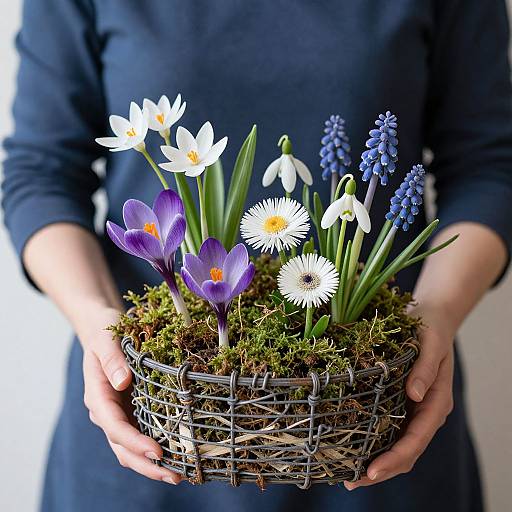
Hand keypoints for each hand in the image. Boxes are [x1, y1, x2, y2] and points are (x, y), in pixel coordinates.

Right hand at [81, 305, 181, 484]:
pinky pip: (141, 435)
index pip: (115, 427)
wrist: (102, 331)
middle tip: (174, 475)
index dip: (135, 442)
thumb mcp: (106, 340)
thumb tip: (122, 383)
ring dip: (151, 464)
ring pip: (131, 449)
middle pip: (123, 447)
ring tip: (179, 474)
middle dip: (146, 464)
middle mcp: (107, 412)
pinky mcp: (131, 411)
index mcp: (98, 396)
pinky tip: (176, 454)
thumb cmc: (104, 333)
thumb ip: (112, 360)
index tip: (157, 451)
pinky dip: (155, 449)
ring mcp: (119, 414)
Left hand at [344, 302, 454, 489]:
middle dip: (381, 469)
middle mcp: (424, 412)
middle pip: (406, 451)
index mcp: (435, 402)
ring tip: (348, 474)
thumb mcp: (431, 345)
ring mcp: (412, 410)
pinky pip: (388, 430)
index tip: (372, 471)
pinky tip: (353, 448)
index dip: (395, 458)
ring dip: (376, 462)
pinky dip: (374, 444)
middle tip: (351, 481)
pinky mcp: (400, 403)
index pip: (416, 439)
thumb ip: (425, 370)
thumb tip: (414, 395)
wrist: (433, 319)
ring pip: (396, 446)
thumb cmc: (431, 331)